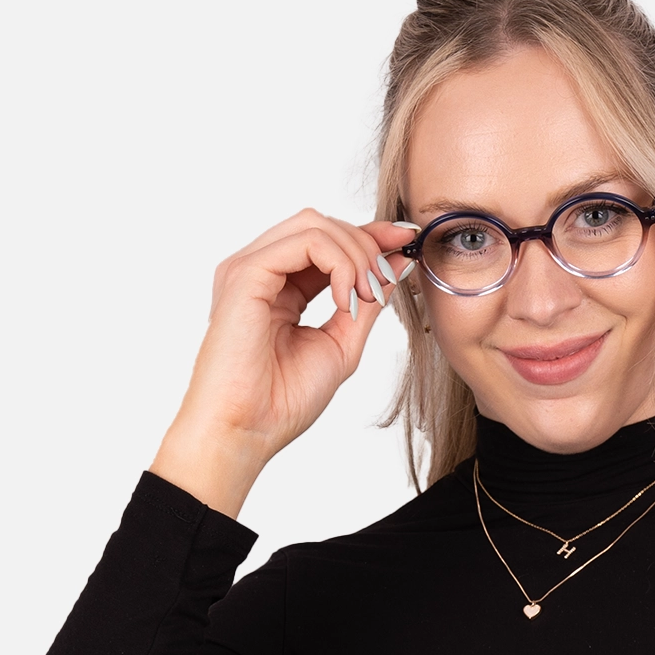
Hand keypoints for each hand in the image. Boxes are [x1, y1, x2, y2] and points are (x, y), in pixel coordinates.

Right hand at [150, 209, 418, 516]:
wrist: (247, 430)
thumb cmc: (283, 399)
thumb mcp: (343, 342)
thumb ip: (367, 301)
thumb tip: (398, 261)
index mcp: (279, 286)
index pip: (327, 241)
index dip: (371, 236)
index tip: (408, 242)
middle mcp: (260, 270)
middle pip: (322, 223)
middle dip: (367, 244)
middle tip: (384, 285)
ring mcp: (248, 268)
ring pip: (316, 224)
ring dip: (356, 254)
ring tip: (365, 297)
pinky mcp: (245, 273)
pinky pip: (307, 241)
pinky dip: (340, 263)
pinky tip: (347, 300)